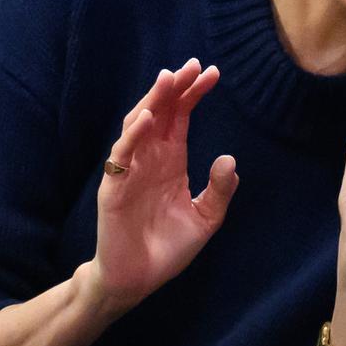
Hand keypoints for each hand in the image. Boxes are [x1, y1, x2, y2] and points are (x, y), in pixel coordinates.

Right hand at [85, 61, 237, 312]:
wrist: (138, 279)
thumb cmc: (167, 248)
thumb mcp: (205, 219)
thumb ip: (219, 191)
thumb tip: (230, 160)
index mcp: (170, 160)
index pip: (180, 117)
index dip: (194, 94)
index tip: (213, 73)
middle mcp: (149, 158)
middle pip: (160, 112)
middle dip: (175, 87)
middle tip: (193, 65)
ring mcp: (129, 170)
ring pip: (138, 125)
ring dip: (152, 101)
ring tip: (169, 79)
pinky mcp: (115, 187)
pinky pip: (122, 156)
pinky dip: (133, 135)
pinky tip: (148, 119)